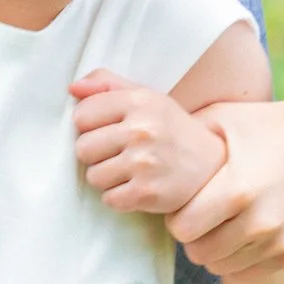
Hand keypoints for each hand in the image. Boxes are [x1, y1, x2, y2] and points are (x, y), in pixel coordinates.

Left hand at [70, 69, 225, 213]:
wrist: (211, 163)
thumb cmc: (169, 127)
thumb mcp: (145, 96)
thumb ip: (107, 84)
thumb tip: (73, 87)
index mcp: (139, 101)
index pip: (82, 115)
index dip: (89, 124)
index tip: (105, 128)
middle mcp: (142, 130)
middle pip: (82, 148)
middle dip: (95, 153)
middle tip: (117, 152)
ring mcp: (145, 163)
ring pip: (93, 176)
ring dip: (106, 176)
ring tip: (127, 169)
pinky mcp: (148, 193)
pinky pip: (108, 199)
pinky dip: (118, 196)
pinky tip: (135, 186)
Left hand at [168, 97, 283, 274]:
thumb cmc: (271, 125)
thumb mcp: (225, 119)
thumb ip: (185, 135)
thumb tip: (146, 143)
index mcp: (237, 190)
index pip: (183, 229)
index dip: (177, 217)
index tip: (185, 203)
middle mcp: (260, 223)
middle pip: (200, 253)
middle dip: (194, 236)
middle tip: (201, 214)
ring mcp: (281, 242)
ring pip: (223, 267)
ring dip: (216, 248)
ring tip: (222, 221)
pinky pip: (251, 270)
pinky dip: (242, 255)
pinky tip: (245, 229)